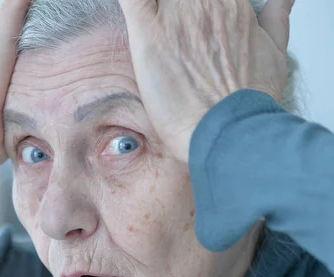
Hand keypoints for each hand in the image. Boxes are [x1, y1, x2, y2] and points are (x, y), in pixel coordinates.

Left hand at [117, 0, 292, 162]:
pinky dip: (129, 3)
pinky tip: (136, 16)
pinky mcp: (148, 33)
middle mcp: (203, 3)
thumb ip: (275, 18)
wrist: (228, 129)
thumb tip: (282, 0)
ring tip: (160, 39)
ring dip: (155, 11)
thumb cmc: (248, 101)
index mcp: (231, 3)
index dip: (195, 8)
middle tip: (175, 39)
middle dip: (174, 12)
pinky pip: (131, 0)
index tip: (192, 22)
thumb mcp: (275, 51)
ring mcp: (175, 16)